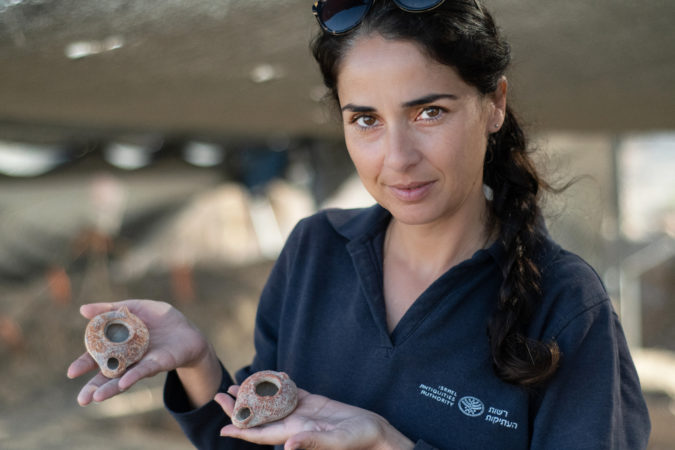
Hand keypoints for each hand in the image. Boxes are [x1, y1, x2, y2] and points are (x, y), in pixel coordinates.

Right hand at [67, 300, 214, 405]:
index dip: (85, 364)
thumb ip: (111, 309)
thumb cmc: (160, 319)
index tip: (71, 373)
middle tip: (82, 399)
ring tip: (95, 398)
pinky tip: (122, 383)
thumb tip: (82, 309)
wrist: (188, 330)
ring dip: (109, 388)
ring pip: (123, 378)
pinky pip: (143, 370)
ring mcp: (142, 363)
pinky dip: (132, 376)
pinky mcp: (158, 362)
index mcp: (119, 346)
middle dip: (93, 387)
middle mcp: (128, 359)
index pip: (98, 356)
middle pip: (107, 374)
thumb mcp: (135, 308)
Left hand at [215, 386, 413, 449]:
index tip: (222, 428)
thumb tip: (286, 446)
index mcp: (295, 434)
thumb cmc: (357, 439)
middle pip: (259, 417)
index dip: (241, 431)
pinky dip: (276, 384)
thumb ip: (311, 442)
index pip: (261, 434)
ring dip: (251, 395)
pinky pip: (288, 392)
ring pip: (270, 403)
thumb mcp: (335, 440)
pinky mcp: (312, 402)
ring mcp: (302, 412)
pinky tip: (265, 376)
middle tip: (219, 394)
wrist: (374, 431)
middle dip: (239, 408)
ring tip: (234, 386)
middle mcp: (293, 424)